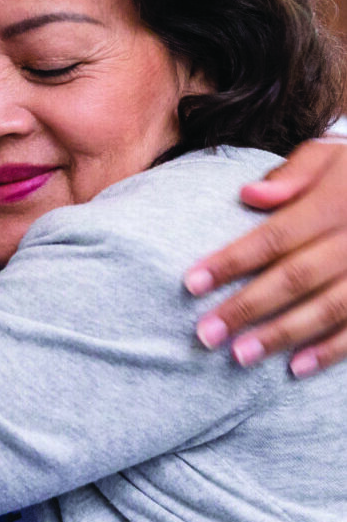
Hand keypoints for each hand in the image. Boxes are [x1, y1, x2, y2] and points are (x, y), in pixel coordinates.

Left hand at [185, 136, 346, 376]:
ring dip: (283, 335)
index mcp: (336, 202)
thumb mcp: (332, 154)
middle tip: (205, 334)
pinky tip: (297, 367)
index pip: (275, 236)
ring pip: (328, 308)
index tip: (190, 283)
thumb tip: (249, 194)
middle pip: (295, 277)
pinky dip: (331, 350)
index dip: (232, 261)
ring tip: (239, 356)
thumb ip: (294, 172)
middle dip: (247, 307)